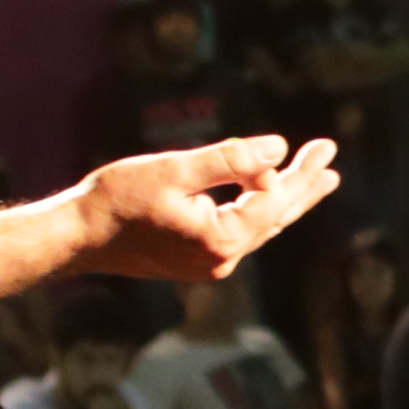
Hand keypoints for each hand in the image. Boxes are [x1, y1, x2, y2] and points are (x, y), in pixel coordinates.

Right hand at [75, 135, 340, 279]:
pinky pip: (242, 231)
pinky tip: (271, 197)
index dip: (294, 172)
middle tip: (331, 156)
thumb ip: (230, 159)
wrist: (77, 236)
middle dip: (304, 184)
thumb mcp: (175, 169)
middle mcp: (222, 259)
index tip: (313, 144)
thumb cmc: (118, 198)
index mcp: (221, 240)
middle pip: (276, 216)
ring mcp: (210, 264)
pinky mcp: (198, 260)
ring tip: (320, 178)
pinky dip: (261, 210)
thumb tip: (279, 148)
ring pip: (262, 225)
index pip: (273, 201)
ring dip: (289, 198)